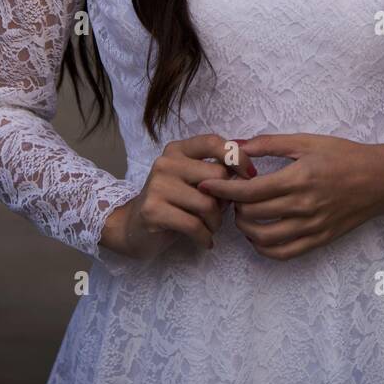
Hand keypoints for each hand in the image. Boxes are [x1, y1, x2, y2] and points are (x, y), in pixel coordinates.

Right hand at [100, 133, 255, 261]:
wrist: (133, 227)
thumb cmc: (172, 203)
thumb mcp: (192, 181)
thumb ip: (216, 172)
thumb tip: (248, 170)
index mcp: (178, 150)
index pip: (213, 142)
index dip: (237, 156)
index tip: (250, 174)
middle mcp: (166, 162)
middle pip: (217, 176)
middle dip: (226, 199)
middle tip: (221, 212)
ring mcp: (157, 185)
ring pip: (208, 203)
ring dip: (216, 222)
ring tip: (210, 228)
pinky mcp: (153, 210)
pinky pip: (194, 224)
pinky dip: (204, 237)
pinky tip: (204, 241)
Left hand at [198, 133, 383, 260]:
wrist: (380, 179)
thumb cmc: (344, 155)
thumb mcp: (308, 141)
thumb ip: (271, 144)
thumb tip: (237, 145)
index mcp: (298, 178)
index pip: (249, 190)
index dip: (223, 188)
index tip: (205, 184)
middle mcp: (303, 206)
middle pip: (253, 214)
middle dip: (233, 206)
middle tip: (231, 194)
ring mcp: (311, 227)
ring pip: (264, 238)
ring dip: (245, 228)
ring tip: (244, 214)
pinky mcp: (318, 240)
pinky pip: (283, 253)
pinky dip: (264, 248)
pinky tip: (259, 235)